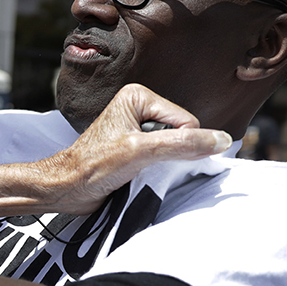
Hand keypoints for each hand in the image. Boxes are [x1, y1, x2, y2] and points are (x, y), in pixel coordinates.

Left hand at [39, 84, 231, 213]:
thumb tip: (220, 140)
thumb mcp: (140, 151)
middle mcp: (141, 108)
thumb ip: (182, 144)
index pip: (188, 121)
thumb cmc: (91, 166)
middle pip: (184, 134)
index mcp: (139, 97)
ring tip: (137, 169)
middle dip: (170, 154)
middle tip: (141, 163)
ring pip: (177, 148)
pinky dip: (158, 170)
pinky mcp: (139, 148)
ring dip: (164, 164)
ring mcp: (140, 130)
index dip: (177, 144)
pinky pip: (165, 159)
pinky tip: (138, 174)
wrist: (66, 188)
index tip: (148, 155)